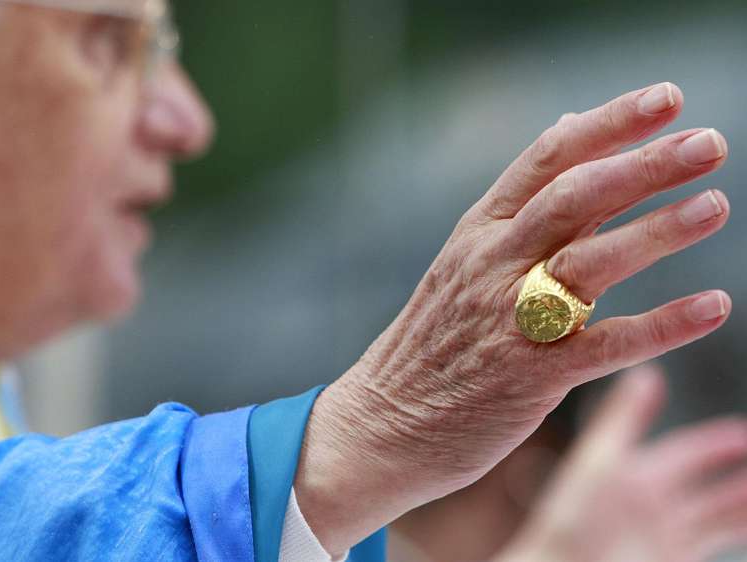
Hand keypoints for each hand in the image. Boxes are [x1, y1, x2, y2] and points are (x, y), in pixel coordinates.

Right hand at [295, 83, 731, 554]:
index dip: (609, 125)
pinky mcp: (530, 376)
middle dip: (643, 166)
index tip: (668, 99)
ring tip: (714, 205)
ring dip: (657, 231)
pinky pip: (606, 344)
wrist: (383, 421)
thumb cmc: (430, 342)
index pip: (546, 161)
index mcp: (477, 233)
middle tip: (710, 143)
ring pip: (590, 262)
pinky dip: (662, 324)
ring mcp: (509, 318)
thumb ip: (519, 205)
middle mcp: (492, 265)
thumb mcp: (460, 262)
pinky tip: (714, 306)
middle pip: (573, 199)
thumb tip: (567, 129)